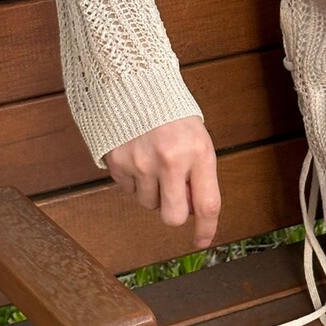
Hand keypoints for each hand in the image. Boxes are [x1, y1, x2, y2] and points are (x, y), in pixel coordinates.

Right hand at [103, 116, 220, 248]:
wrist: (136, 84)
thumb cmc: (173, 114)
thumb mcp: (198, 139)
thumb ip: (198, 174)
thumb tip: (191, 211)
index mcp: (198, 153)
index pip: (207, 204)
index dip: (207, 228)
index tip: (203, 241)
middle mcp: (170, 161)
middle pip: (173, 216)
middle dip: (175, 213)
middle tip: (175, 194)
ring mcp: (141, 163)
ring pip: (148, 204)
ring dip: (153, 191)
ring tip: (155, 162)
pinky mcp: (117, 163)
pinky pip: (128, 190)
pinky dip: (134, 179)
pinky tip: (138, 156)